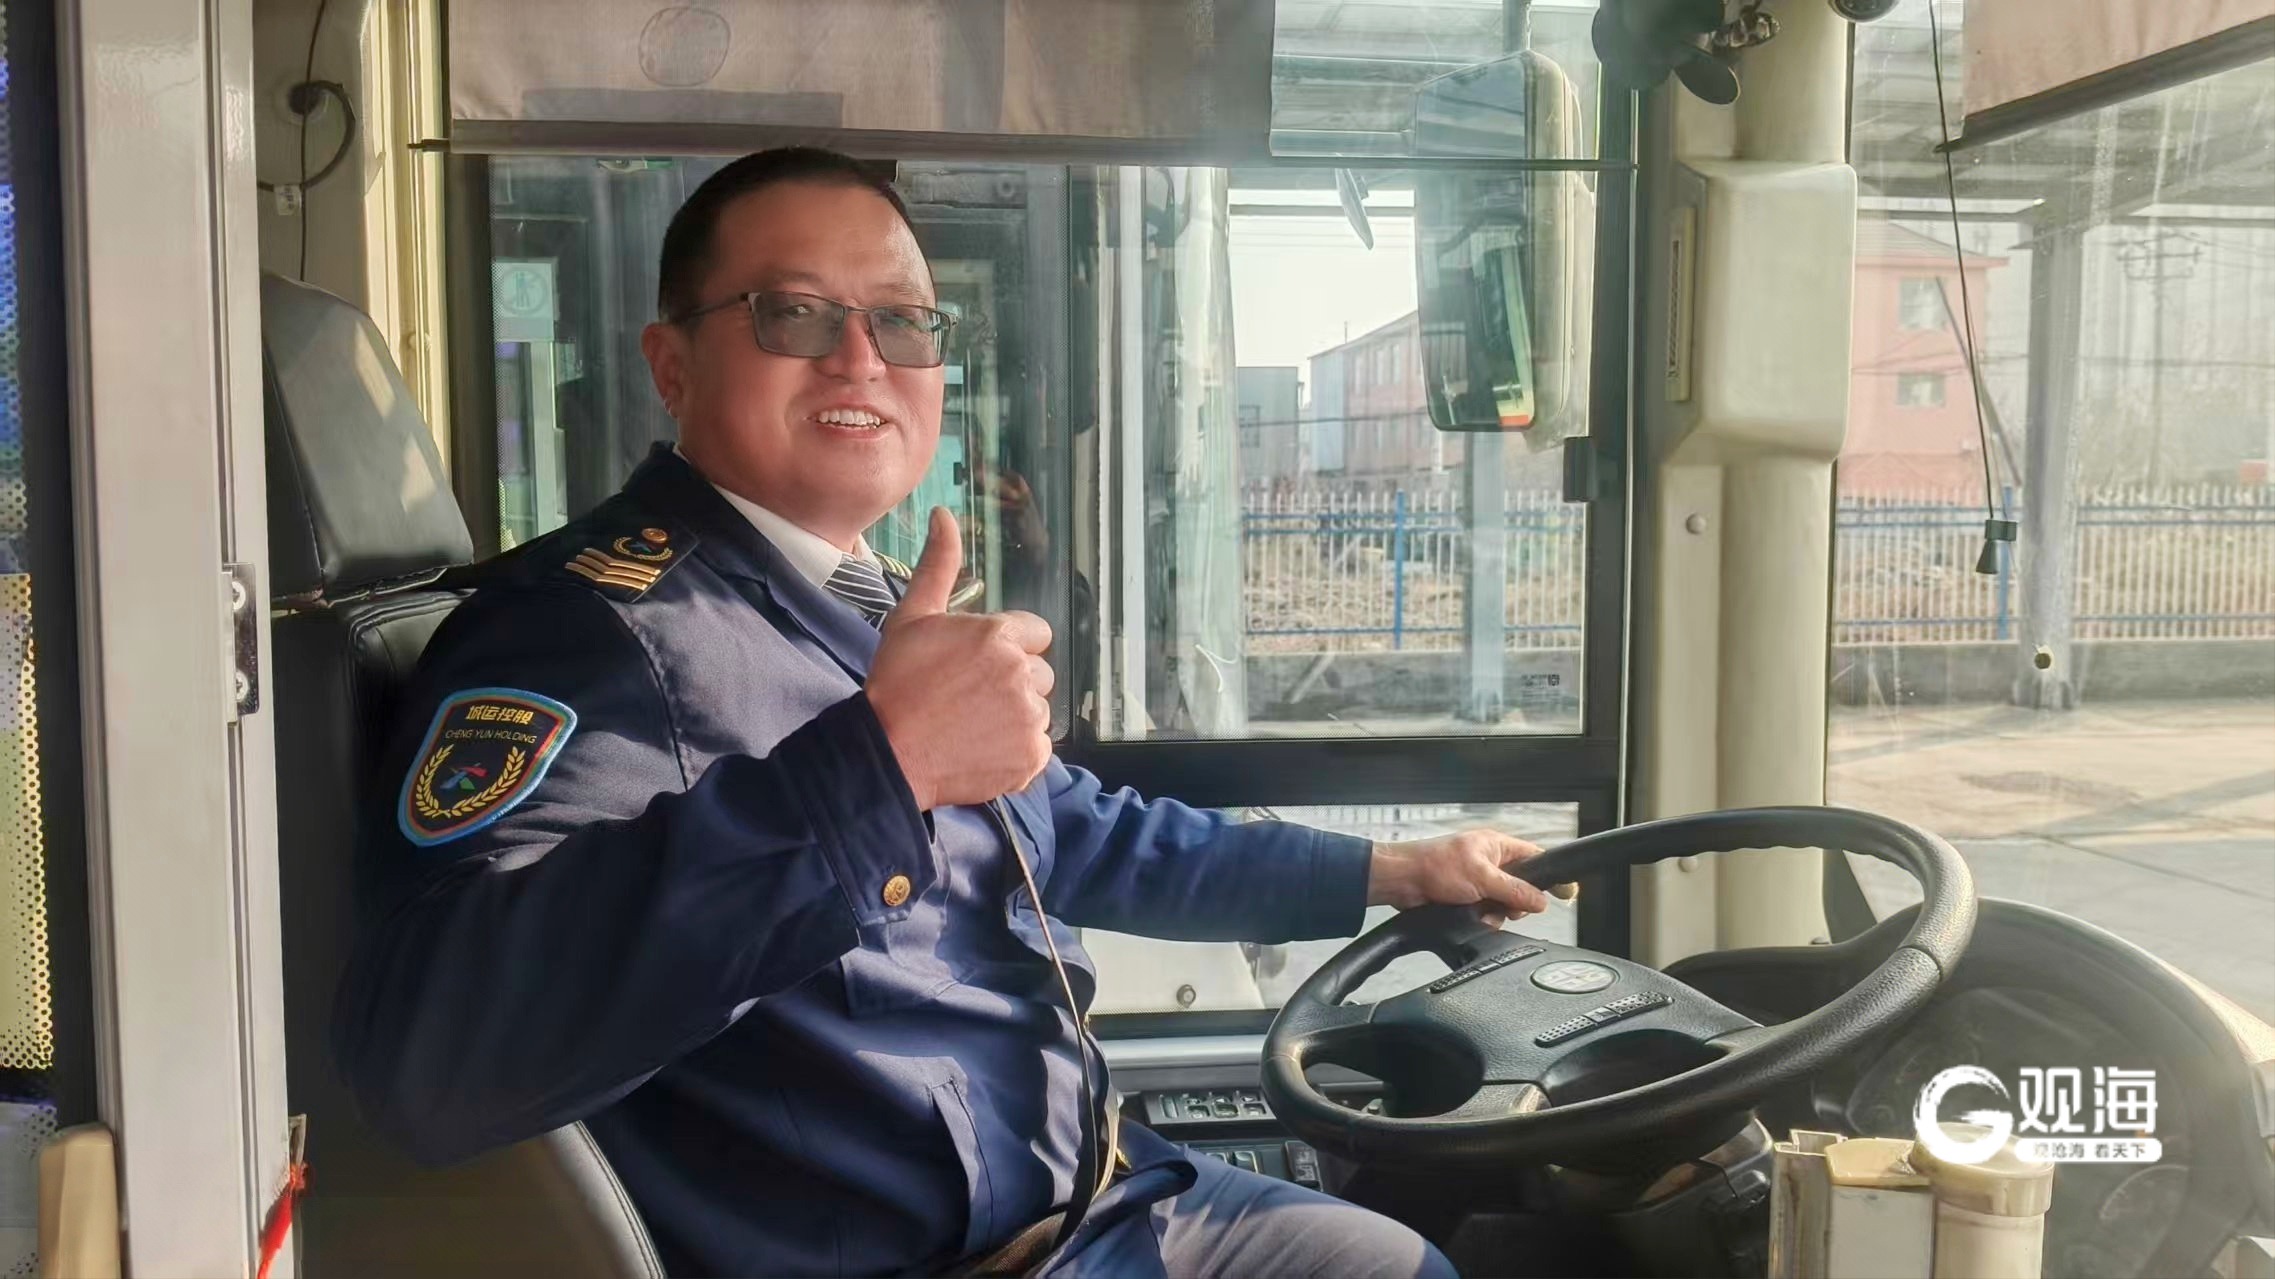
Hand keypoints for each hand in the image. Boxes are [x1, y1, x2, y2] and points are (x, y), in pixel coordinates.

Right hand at [866, 508, 1054, 810]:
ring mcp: (1029, 717)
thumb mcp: (912, 618)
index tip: (979, 665)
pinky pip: (1040, 747)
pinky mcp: (1032, 756)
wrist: (887, 752)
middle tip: (971, 697)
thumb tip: (945, 515)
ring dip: (1015, 716)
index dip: (1010, 647)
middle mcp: (1021, 673)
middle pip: (1040, 673)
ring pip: (1039, 710)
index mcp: (999, 635)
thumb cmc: (896, 684)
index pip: (1035, 633)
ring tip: (973, 725)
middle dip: (1014, 682)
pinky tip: (982, 749)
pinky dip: (1018, 751)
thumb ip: (938, 566)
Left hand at [1365, 830, 1578, 926]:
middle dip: (1516, 902)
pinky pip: (1487, 912)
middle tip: (1507, 906)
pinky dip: (1482, 917)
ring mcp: (1478, 880)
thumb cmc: (1435, 865)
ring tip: (1481, 910)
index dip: (1551, 875)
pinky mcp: (1466, 897)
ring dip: (1496, 912)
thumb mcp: (1483, 878)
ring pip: (1504, 904)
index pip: (1536, 858)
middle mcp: (1490, 861)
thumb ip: (1514, 890)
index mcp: (1498, 846)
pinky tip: (1471, 916)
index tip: (1567, 892)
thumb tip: (1540, 901)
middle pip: (1522, 887)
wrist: (1402, 881)